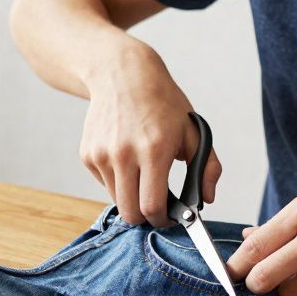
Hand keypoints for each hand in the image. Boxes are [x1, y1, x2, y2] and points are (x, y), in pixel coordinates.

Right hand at [80, 44, 220, 225]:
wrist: (123, 75)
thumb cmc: (162, 103)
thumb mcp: (195, 130)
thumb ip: (207, 167)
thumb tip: (206, 199)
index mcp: (154, 150)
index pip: (152, 207)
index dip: (163, 220)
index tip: (169, 216)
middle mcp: (124, 154)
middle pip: (130, 213)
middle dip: (145, 216)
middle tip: (156, 205)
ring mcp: (102, 155)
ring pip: (116, 200)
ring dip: (131, 196)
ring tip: (142, 174)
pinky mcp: (88, 154)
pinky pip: (105, 183)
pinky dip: (117, 180)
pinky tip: (126, 158)